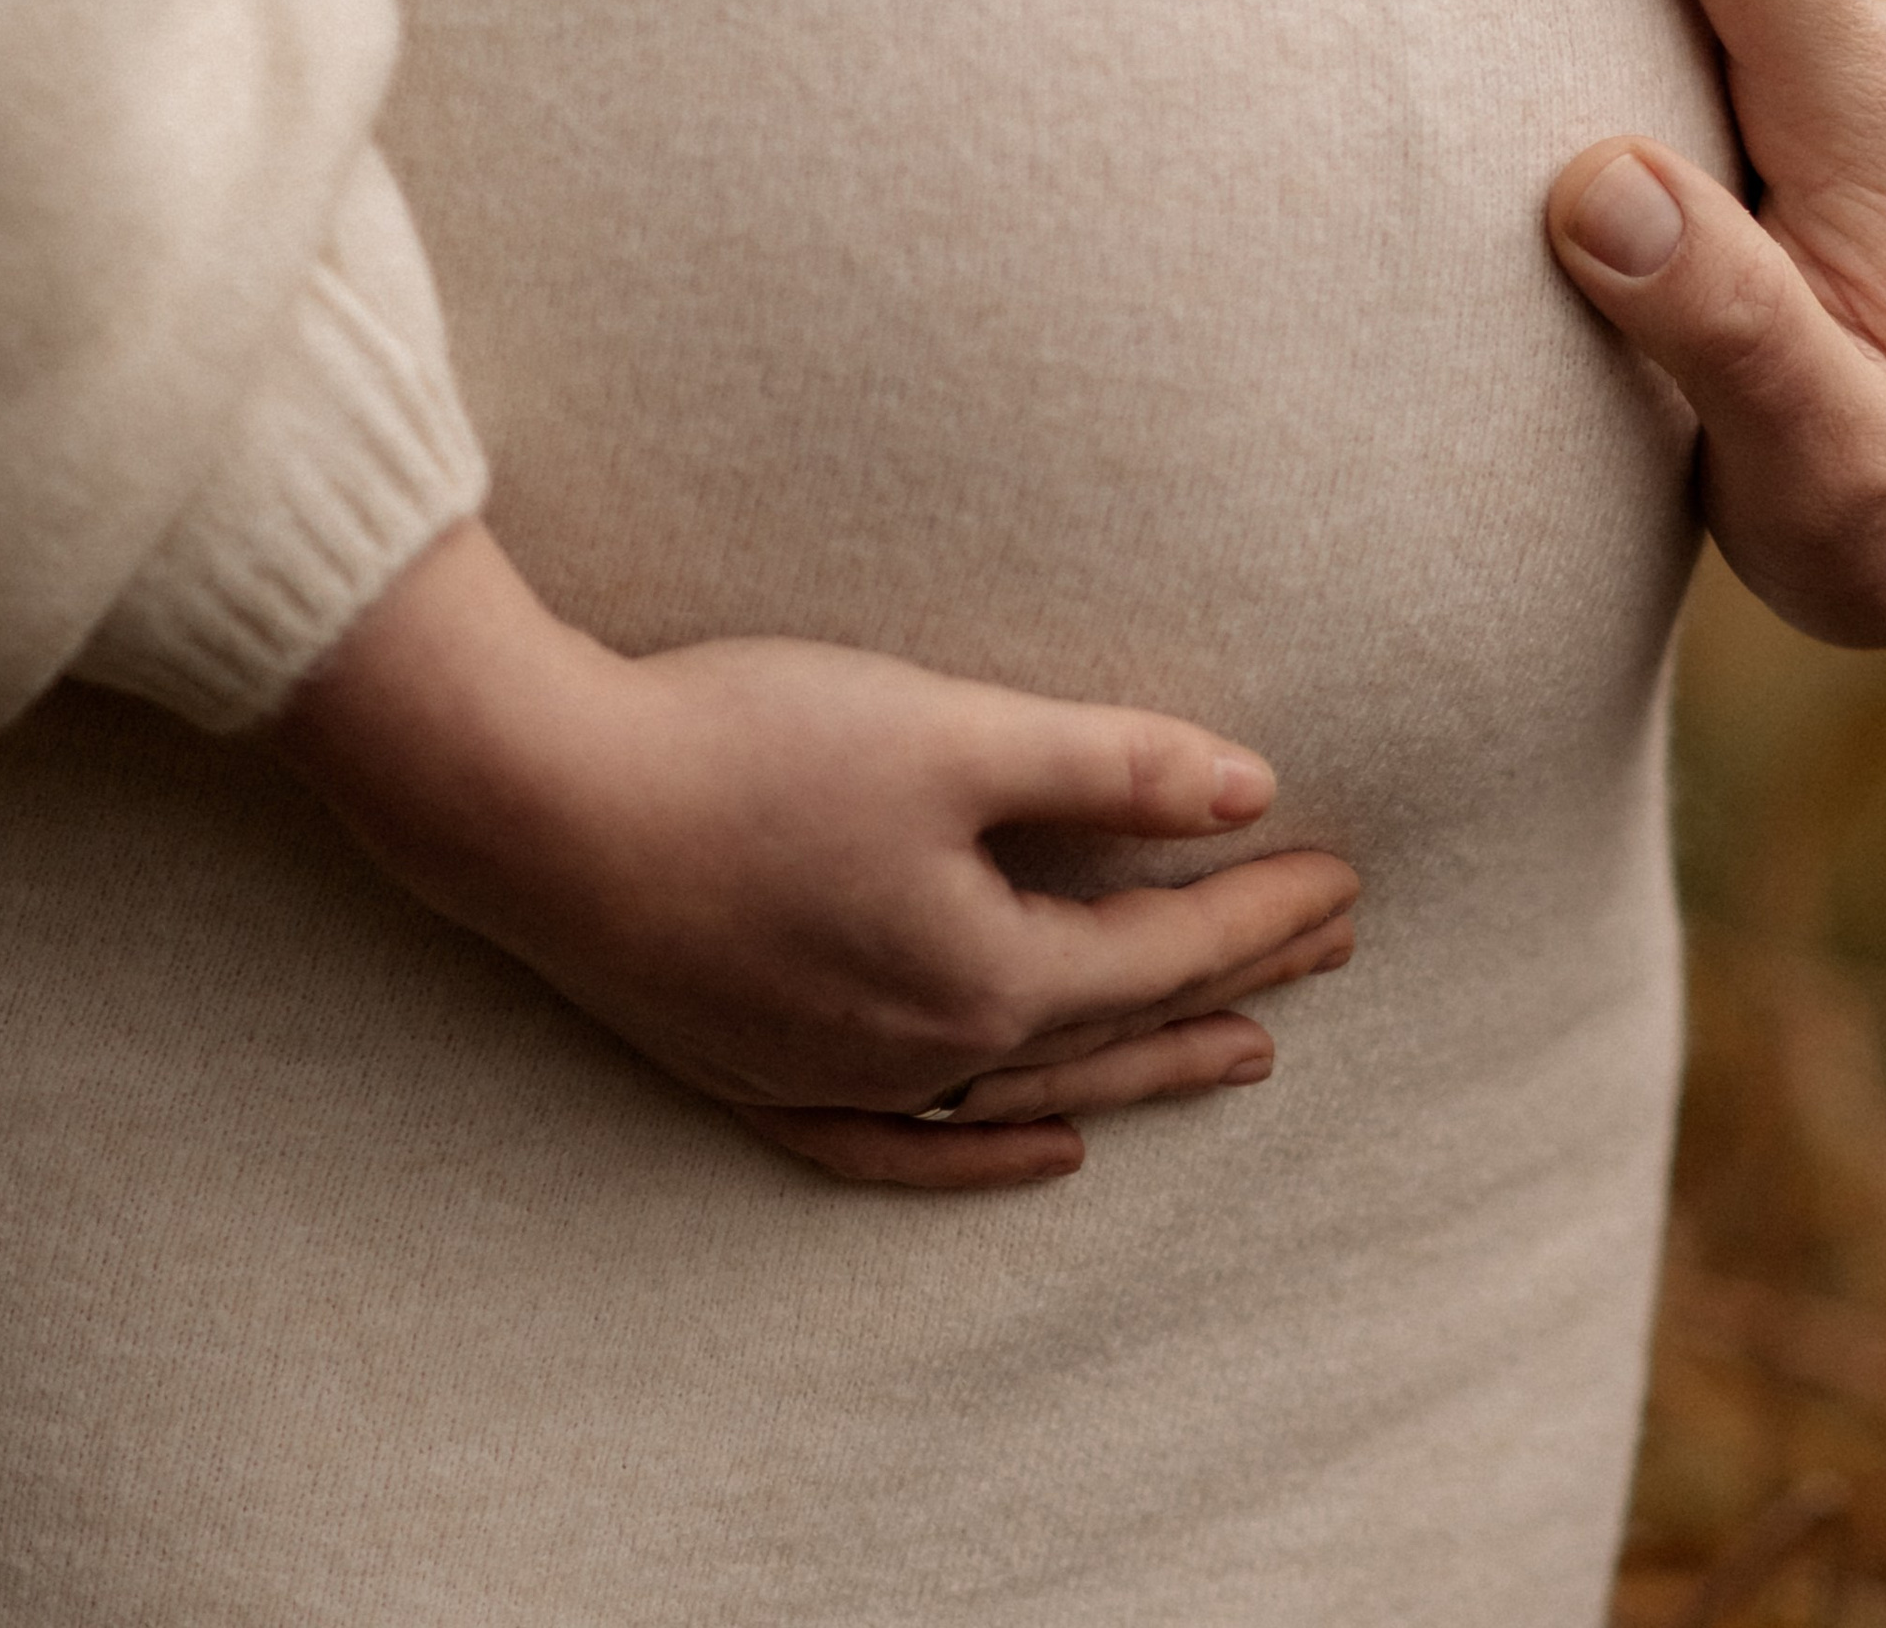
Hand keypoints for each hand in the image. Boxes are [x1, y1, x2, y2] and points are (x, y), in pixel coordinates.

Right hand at [267, 521, 1358, 1189]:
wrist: (537, 803)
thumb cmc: (746, 747)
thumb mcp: (951, 733)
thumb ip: (1108, 767)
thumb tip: (1251, 790)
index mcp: (984, 973)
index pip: (1165, 951)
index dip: (1263, 909)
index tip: (1348, 874)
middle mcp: (924, 1052)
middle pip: (1117, 1027)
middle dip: (1235, 982)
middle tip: (1331, 950)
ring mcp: (836, 1074)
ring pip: (1031, 1090)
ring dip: (1140, 1068)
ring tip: (1241, 1052)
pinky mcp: (754, 1069)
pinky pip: (904, 1147)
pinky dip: (983, 1152)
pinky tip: (1041, 1147)